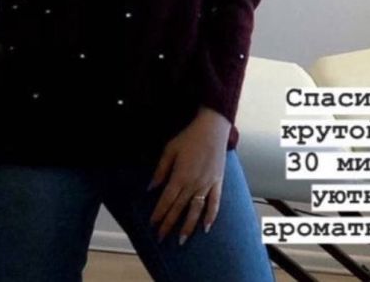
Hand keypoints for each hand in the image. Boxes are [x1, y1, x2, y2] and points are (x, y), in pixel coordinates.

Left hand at [148, 107, 231, 243]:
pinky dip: (211, 216)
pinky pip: (215, 202)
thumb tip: (151, 188)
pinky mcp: (218, 182)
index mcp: (180, 176)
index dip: (159, 213)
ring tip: (182, 241)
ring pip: (196, 210)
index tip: (152, 224)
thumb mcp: (170, 149)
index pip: (167, 200)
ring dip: (188, 226)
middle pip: (179, 208)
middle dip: (169, 224)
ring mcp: (207, 184)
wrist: (213, 127)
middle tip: (161, 238)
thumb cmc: (189, 137)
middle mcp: (193, 184)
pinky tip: (207, 228)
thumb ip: (161, 170)